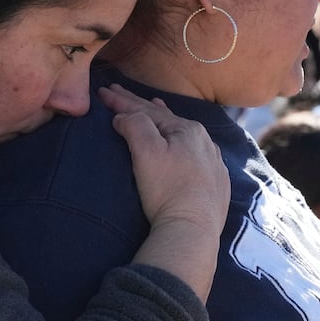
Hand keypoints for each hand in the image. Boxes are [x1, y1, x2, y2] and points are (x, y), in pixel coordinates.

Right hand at [103, 84, 228, 236]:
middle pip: (165, 119)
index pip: (146, 111)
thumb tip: (124, 117)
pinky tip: (182, 144)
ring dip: (164, 120)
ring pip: (183, 134)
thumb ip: (134, 125)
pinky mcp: (216, 184)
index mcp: (187, 130)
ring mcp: (213, 163)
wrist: (193, 230)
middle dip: (139, 106)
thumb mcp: (146, 151)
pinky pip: (195, 154)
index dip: (121, 100)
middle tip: (118, 91)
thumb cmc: (167, 189)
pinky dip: (181, 143)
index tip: (103, 90)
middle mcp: (204, 142)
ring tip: (153, 105)